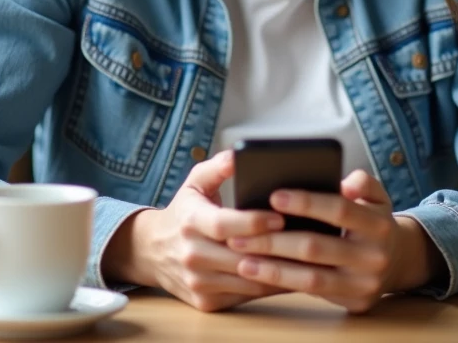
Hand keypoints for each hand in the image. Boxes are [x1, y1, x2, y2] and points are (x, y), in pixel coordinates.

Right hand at [102, 150, 287, 312]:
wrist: (151, 251)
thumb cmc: (183, 212)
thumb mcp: (195, 183)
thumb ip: (218, 167)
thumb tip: (239, 155)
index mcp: (189, 222)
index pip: (224, 225)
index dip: (253, 223)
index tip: (280, 217)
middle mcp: (192, 255)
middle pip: (240, 257)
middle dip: (275, 250)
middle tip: (307, 241)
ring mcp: (198, 283)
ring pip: (248, 282)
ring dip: (279, 273)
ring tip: (305, 260)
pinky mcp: (206, 302)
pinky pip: (246, 298)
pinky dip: (269, 287)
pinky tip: (291, 276)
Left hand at [228, 169, 438, 312]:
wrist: (398, 261)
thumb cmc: (373, 221)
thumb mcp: (377, 196)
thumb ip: (363, 182)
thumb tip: (346, 184)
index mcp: (379, 224)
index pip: (339, 209)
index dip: (307, 203)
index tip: (273, 196)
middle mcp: (374, 256)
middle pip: (317, 247)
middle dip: (274, 240)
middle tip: (239, 233)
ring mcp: (364, 284)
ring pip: (311, 277)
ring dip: (271, 268)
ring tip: (241, 256)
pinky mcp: (353, 303)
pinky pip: (312, 292)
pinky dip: (282, 282)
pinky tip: (257, 272)